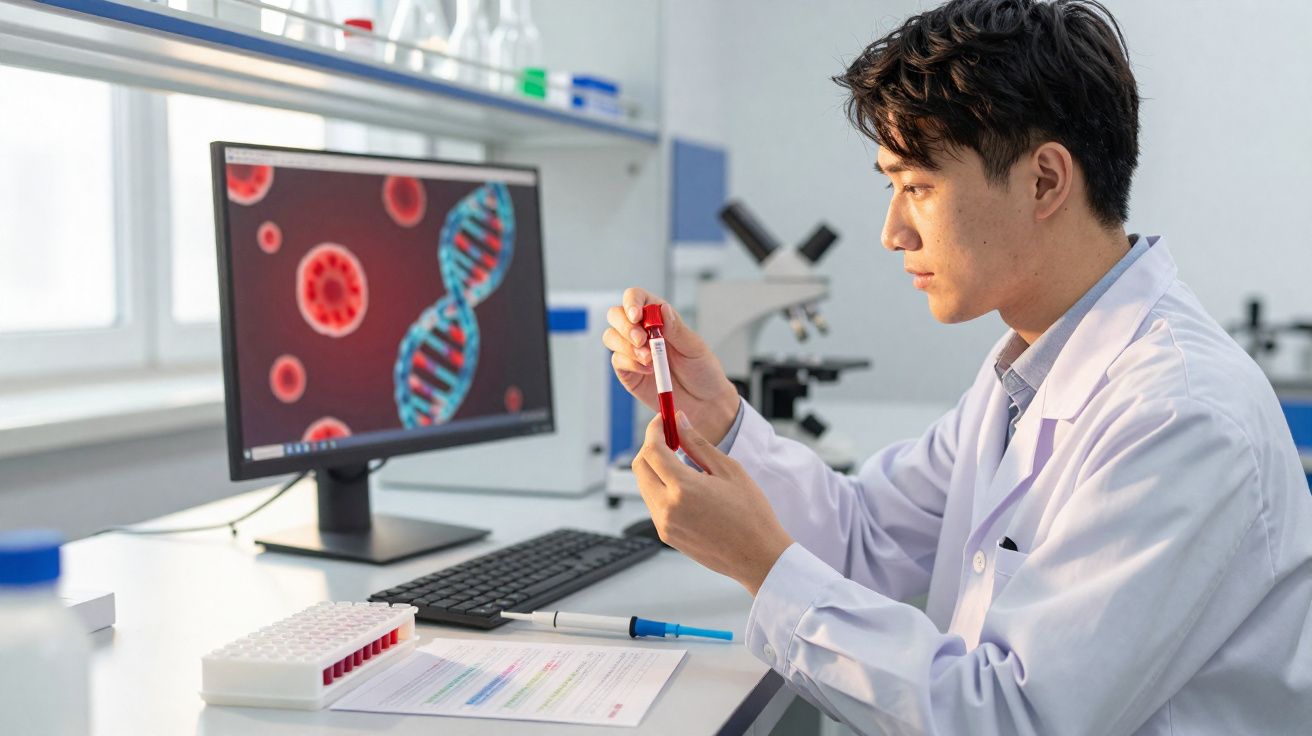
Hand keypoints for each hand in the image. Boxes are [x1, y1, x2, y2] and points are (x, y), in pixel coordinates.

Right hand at [603, 288, 739, 444]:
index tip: (638, 316)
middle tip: (641, 340)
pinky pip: (618, 360)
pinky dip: (631, 363)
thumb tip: (662, 308)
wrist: (703, 402)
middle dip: (625, 326)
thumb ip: (676, 329)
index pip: (636, 298)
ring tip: (649, 360)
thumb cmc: (703, 370)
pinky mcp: (628, 371)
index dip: (632, 302)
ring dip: (626, 346)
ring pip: (611, 336)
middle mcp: (642, 330)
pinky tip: (648, 370)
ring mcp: (632, 351)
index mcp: (659, 317)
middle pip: (616, 315)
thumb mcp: (694, 347)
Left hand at [632, 411, 792, 595]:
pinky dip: (661, 487)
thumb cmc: (751, 514)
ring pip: (644, 485)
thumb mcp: (728, 470)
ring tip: (682, 462)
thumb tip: (680, 421)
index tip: (663, 420)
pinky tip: (685, 486)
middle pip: (640, 466)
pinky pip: (653, 503)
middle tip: (670, 438)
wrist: (758, 557)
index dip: (654, 429)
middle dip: (650, 447)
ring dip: (655, 468)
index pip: (652, 449)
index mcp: (683, 488)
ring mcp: (664, 524)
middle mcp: (667, 508)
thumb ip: (698, 444)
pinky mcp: (666, 535)